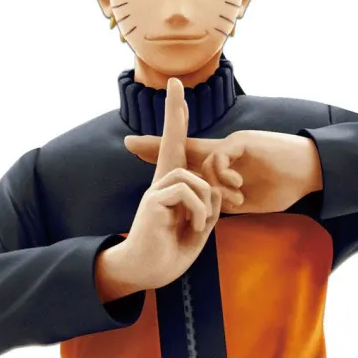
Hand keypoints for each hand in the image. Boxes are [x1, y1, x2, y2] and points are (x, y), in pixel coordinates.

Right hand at [112, 78, 222, 291]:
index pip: (179, 150)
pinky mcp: (152, 201)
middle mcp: (161, 183)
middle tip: (175, 83)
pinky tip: (193, 228)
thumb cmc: (170, 252)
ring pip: (189, 176)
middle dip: (173, 112)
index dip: (179, 125)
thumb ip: (206, 205)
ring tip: (199, 227)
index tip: (180, 100)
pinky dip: (197, 211)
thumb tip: (211, 188)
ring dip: (204, 203)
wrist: (146, 275)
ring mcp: (154, 191)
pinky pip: (184, 192)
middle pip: (171, 142)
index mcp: (174, 187)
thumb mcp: (198, 227)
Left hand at [124, 129, 322, 214]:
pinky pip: (221, 158)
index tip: (137, 153)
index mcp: (222, 164)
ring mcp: (232, 144)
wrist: (310, 171)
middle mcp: (223, 150)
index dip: (165, 156)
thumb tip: (206, 211)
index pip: (188, 158)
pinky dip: (225, 177)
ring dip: (211, 184)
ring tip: (232, 200)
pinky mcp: (243, 142)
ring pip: (204, 159)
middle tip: (129, 144)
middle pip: (184, 146)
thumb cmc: (283, 185)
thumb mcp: (247, 199)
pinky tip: (238, 190)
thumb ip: (224, 201)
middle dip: (157, 146)